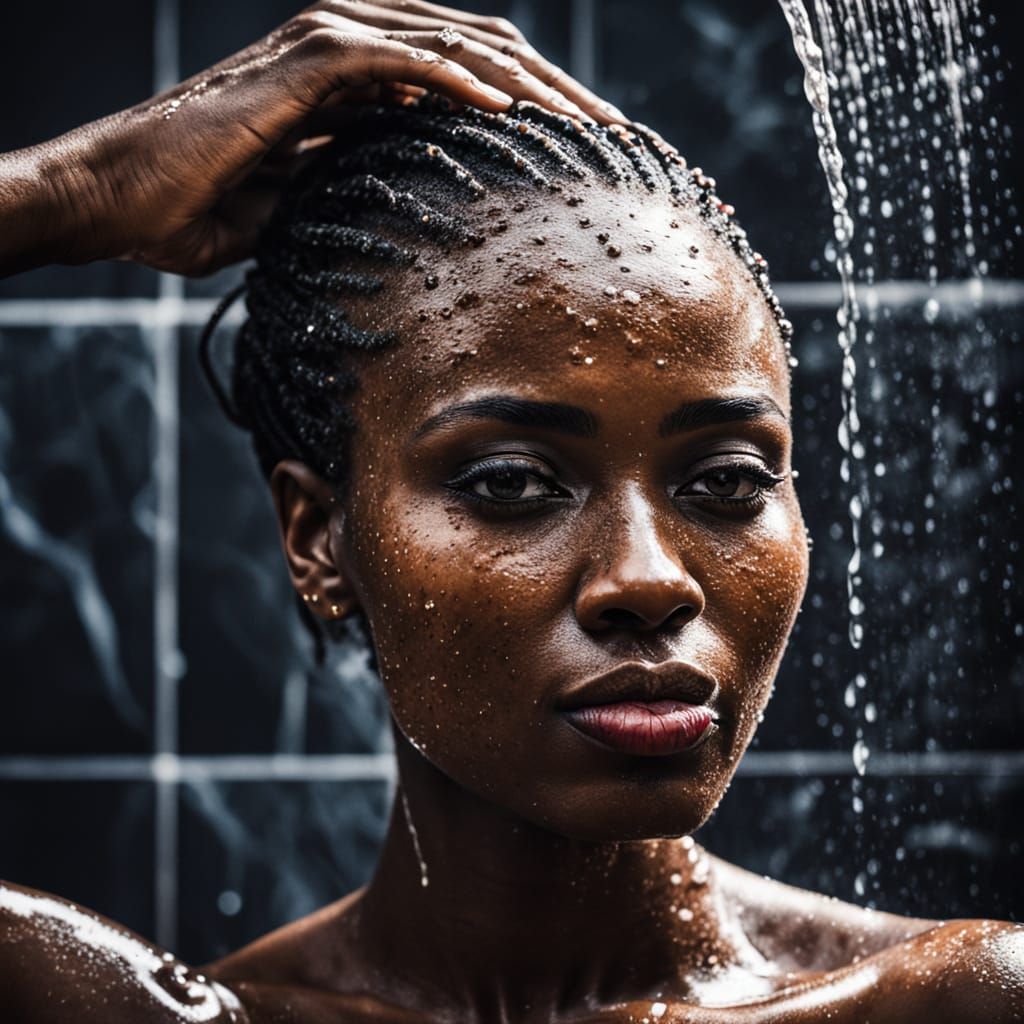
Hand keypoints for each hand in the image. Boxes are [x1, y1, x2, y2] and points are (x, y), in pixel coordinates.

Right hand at [1, 0, 626, 276]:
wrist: (120, 201)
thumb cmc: (199, 211)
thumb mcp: (304, 206)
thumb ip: (358, 190)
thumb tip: (416, 220)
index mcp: (356, 81)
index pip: (466, 79)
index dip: (531, 109)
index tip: (582, 155)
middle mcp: (349, 48)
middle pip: (479, 51)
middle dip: (552, 90)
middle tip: (612, 134)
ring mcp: (325, 46)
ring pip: (453, 43)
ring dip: (525, 82)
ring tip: (586, 122)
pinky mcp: (302, 61)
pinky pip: (399, 58)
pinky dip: (457, 80)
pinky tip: (508, 112)